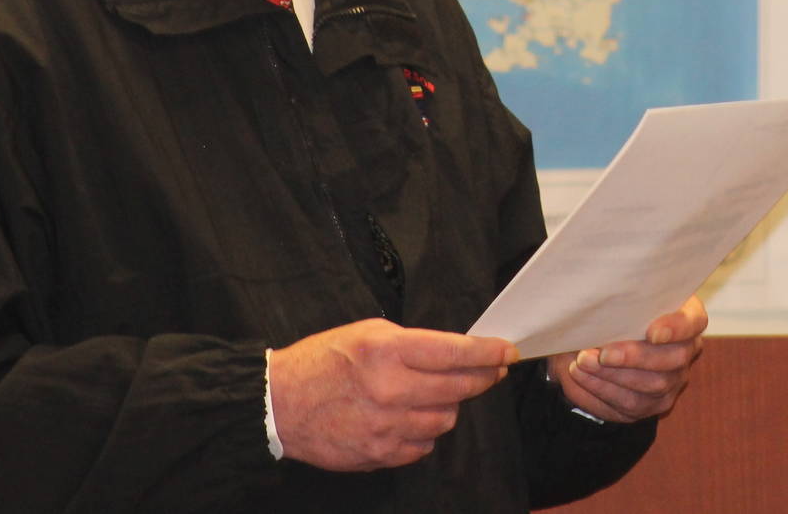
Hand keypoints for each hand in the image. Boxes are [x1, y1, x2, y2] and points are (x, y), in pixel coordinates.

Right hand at [269, 318, 517, 470]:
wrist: (280, 404)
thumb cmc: (325, 361)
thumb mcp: (369, 333)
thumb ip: (413, 343)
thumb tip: (456, 354)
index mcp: (388, 351)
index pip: (455, 353)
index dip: (488, 353)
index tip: (507, 351)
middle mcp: (391, 390)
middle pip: (458, 388)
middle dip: (482, 377)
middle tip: (491, 371)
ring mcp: (386, 426)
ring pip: (445, 419)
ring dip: (448, 405)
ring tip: (434, 393)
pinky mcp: (379, 454)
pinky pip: (423, 446)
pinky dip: (424, 432)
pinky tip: (409, 418)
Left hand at [547, 295, 706, 423]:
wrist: (593, 342)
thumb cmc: (611, 310)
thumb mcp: (618, 297)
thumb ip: (620, 297)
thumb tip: (602, 301)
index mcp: (686, 315)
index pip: (694, 321)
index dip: (677, 327)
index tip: (652, 332)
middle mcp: (685, 350)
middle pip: (675, 358)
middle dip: (636, 357)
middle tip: (604, 353)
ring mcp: (672, 380)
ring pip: (652, 385)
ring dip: (612, 376)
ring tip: (583, 363)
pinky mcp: (652, 403)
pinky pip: (630, 404)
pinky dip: (601, 390)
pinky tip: (581, 377)